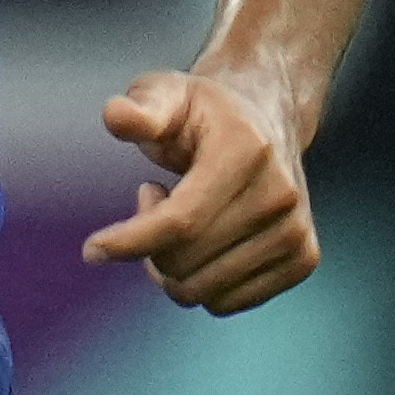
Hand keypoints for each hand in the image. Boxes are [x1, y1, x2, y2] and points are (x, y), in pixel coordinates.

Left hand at [81, 68, 318, 312]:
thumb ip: (140, 107)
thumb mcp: (166, 92)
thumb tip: (116, 116)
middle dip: (147, 246)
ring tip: (177, 217)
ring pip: (204, 291)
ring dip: (172, 266)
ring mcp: (296, 231)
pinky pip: (227, 303)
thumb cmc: (205, 110)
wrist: (267, 118)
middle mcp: (280, 195)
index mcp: (246, 151)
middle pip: (187, 261)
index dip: (131, 241)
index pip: (181, 221)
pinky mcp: (303, 260)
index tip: (91, 250)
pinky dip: (200, 282)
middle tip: (150, 199)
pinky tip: (202, 240)